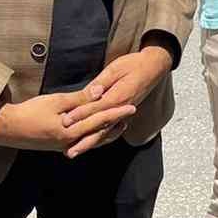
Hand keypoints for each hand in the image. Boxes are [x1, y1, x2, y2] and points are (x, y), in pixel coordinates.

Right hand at [0, 90, 135, 154]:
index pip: (99, 120)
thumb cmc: (29, 112)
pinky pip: (82, 141)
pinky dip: (94, 136)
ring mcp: (64, 146)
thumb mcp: (55, 101)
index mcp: (70, 131)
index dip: (117, 112)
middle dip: (116, 123)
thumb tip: (101, 92)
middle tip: (131, 113)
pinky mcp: (58, 145)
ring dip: (107, 131)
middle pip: (99, 133)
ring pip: (92, 140)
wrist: (5, 128)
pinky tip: (98, 131)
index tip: (132, 106)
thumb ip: (80, 98)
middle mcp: (69, 142)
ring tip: (120, 123)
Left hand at [58, 46, 173, 154]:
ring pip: (105, 132)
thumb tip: (92, 92)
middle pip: (100, 128)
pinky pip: (111, 130)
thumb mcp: (115, 69)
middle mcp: (121, 109)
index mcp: (118, 97)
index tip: (64, 122)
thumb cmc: (134, 64)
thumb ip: (102, 82)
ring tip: (75, 152)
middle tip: (69, 151)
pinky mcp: (124, 114)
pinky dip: (100, 139)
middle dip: (84, 140)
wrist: (154, 67)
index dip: (79, 115)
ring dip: (90, 144)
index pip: (95, 109)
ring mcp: (123, 113)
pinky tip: (91, 145)